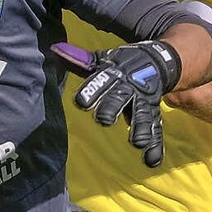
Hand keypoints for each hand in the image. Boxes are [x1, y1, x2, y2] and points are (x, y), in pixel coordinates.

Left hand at [55, 40, 180, 167]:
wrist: (156, 61)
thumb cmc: (120, 65)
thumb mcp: (101, 60)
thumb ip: (80, 60)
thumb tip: (55, 50)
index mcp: (114, 75)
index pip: (100, 82)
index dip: (91, 92)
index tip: (82, 103)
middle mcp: (129, 89)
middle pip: (120, 99)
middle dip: (112, 109)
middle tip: (104, 120)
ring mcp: (143, 102)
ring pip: (142, 116)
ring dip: (140, 129)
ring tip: (137, 143)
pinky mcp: (153, 113)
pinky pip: (156, 130)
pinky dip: (155, 146)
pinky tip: (152, 161)